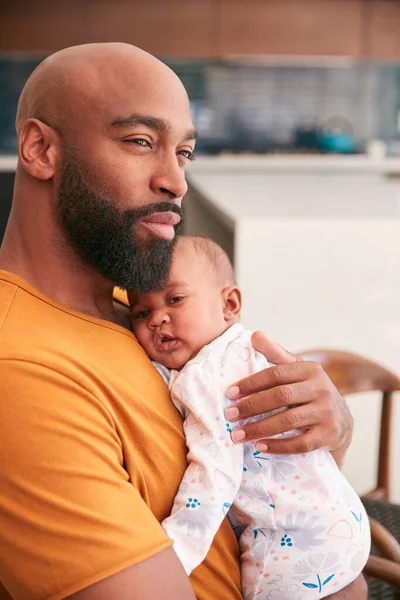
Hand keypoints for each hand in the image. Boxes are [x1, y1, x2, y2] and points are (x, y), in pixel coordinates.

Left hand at [224, 331, 352, 460]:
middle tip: (229, 415)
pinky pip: (300, 443)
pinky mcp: (329, 434)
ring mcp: (327, 412)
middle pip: (280, 396)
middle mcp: (321, 388)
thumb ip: (275, 353)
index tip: (229, 393)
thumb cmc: (309, 391)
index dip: (251, 383)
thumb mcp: (297, 370)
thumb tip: (255, 335)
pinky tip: (260, 446)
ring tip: (237, 435)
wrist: (342, 420)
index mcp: (309, 369)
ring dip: (258, 429)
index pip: (275, 374)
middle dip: (250, 406)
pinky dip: (278, 446)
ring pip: (287, 421)